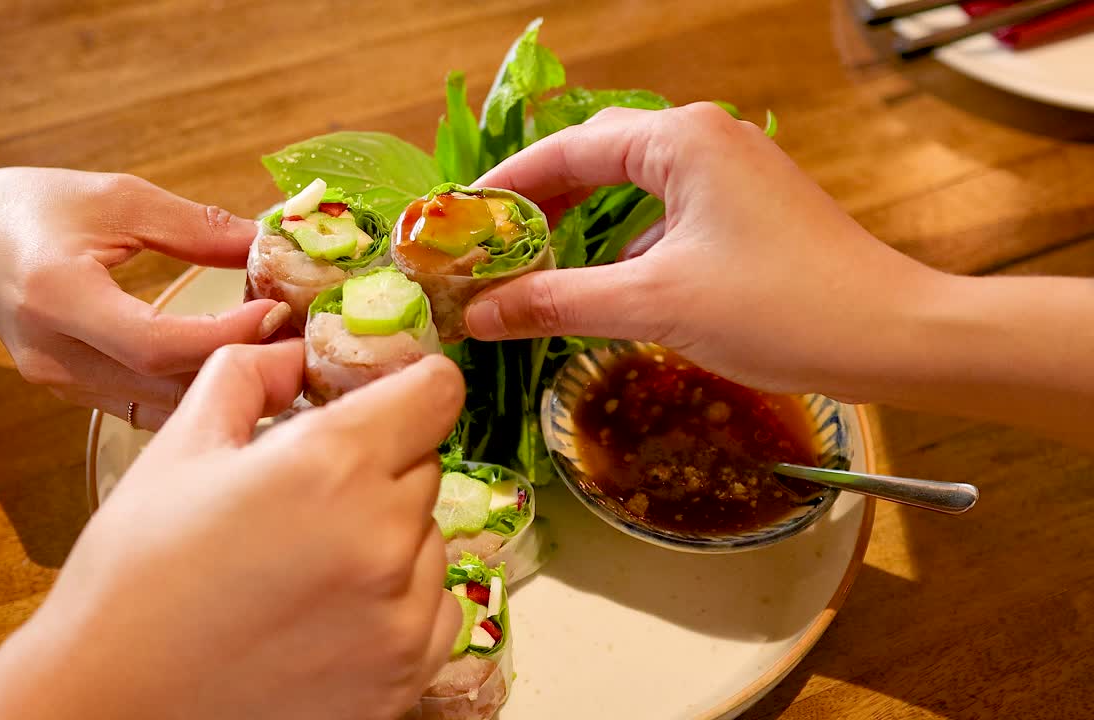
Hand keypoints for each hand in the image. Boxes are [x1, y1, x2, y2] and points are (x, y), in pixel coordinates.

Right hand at [0, 168, 290, 426]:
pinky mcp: (73, 395)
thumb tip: (271, 243)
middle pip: (165, 386)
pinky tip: (238, 371)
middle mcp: (56, 355)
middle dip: (242, 369)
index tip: (279, 312)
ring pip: (161, 409)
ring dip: (225, 389)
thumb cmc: (31, 207)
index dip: (225, 338)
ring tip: (280, 355)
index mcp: (57, 297)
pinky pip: (146, 408)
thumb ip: (194, 227)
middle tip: (302, 342)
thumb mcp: (115, 196)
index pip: (155, 343)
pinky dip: (197, 394)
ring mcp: (62, 384)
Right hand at [0, 346, 466, 719]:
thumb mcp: (179, 450)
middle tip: (308, 496)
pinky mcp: (406, 673)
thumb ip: (247, 375)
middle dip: (380, 465)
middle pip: (426, 464)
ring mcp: (402, 613)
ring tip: (309, 562)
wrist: (114, 704)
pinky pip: (435, 607)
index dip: (410, 385)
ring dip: (390, 534)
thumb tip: (293, 349)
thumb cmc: (135, 575)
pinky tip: (332, 611)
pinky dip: (400, 600)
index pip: (437, 391)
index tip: (383, 400)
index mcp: (333, 464)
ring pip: (430, 537)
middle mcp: (385, 535)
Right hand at [462, 103, 945, 399]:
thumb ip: (557, 303)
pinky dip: (625, 247)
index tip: (457, 224)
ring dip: (582, 229)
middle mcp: (705, 139)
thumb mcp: (654, 304)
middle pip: (596, 161)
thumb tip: (479, 314)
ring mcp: (732, 173)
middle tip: (486, 249)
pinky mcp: (749, 210)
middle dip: (540, 205)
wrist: (896, 337)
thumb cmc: (780, 309)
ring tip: (529, 269)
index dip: (505, 188)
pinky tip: (602, 289)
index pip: (566, 149)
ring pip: (632, 191)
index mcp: (680, 139)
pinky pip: (666, 216)